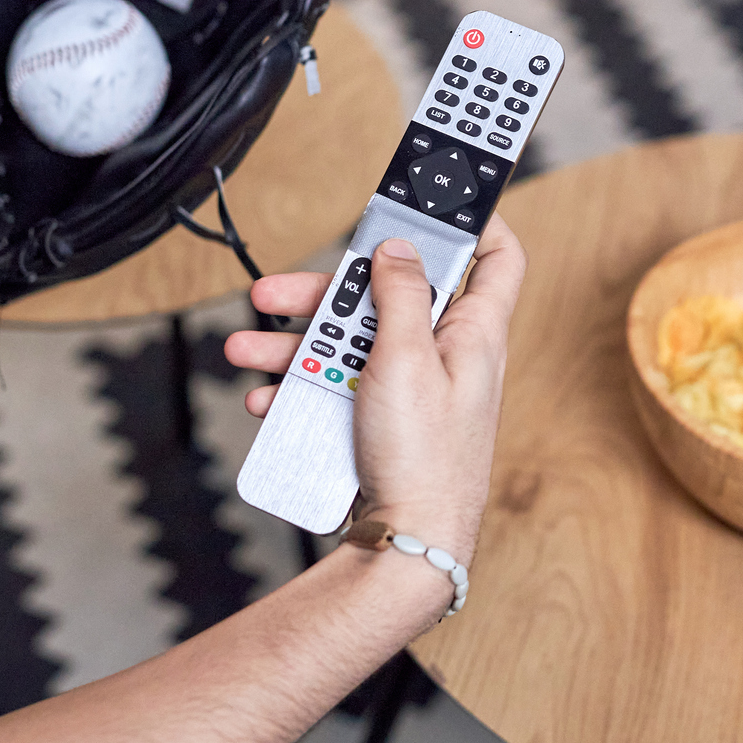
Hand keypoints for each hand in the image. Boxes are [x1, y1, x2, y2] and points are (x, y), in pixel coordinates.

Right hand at [225, 218, 526, 564]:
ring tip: (247, 349)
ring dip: (297, 343)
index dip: (473, 220)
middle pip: (390, 297)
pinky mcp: (385, 421)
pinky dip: (304, 387)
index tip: (435, 196)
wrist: (409, 546)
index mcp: (473, 332)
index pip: (496, 257)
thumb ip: (401, 294)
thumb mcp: (407, 359)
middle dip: (329, 292)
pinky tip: (270, 396)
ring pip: (353, 343)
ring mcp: (415, 389)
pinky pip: (341, 388)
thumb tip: (401, 245)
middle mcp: (447, 355)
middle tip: (276, 291)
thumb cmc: (424, 459)